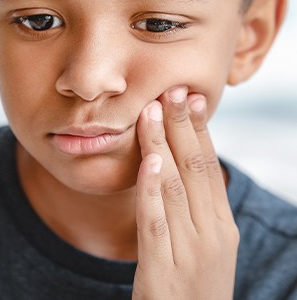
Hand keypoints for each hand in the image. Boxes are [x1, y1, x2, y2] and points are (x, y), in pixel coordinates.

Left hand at [132, 86, 238, 299]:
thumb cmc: (192, 284)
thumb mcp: (203, 244)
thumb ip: (194, 206)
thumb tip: (177, 163)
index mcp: (221, 225)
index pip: (209, 166)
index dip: (200, 130)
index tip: (190, 98)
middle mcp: (211, 235)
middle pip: (195, 168)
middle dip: (182, 125)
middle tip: (173, 89)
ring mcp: (190, 253)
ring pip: (175, 187)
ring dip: (162, 145)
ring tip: (153, 110)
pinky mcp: (163, 273)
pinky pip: (156, 223)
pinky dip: (153, 190)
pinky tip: (149, 162)